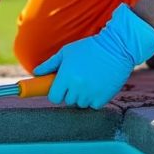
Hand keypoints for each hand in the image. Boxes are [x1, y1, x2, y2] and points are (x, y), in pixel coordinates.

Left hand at [33, 4, 153, 108]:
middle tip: (77, 80)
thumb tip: (36, 73)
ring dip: (83, 96)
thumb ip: (49, 64)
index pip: (54, 97)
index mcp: (66, 76)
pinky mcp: (104, 97)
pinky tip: (98, 85)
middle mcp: (77, 87)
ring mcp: (91, 93)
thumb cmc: (89, 48)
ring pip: (81, 104)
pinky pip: (94, 105)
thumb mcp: (66, 52)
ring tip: (89, 81)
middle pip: (68, 101)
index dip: (56, 93)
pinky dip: (95, 99)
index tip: (60, 87)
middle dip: (70, 93)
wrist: (116, 47)